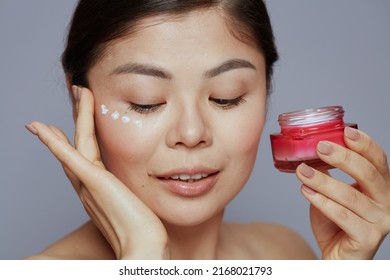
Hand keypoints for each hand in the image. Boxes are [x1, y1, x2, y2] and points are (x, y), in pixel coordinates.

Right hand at [26, 86, 168, 258]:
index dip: (82, 135)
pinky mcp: (94, 184)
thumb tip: (137, 193)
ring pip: (77, 143)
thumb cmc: (144, 232)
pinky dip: (54, 143)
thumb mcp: (136, 207)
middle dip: (79, 118)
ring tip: (78, 92)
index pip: (88, 156)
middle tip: (80, 94)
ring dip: (77, 117)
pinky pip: (70, 157)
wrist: (144, 249)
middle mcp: (88, 187)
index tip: (82, 119)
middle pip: (79, 145)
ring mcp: (88, 185)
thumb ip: (131, 196)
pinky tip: (42, 128)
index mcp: (99, 189)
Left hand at [296, 127, 389, 258]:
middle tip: (319, 147)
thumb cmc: (336, 221)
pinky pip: (343, 216)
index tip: (345, 131)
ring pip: (350, 196)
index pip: (378, 160)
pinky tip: (305, 191)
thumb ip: (328, 172)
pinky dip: (322, 202)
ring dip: (323, 181)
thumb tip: (311, 148)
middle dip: (343, 157)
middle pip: (368, 173)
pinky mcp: (367, 238)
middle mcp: (386, 202)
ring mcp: (380, 222)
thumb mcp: (333, 191)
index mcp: (381, 187)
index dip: (364, 144)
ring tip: (302, 171)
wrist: (337, 254)